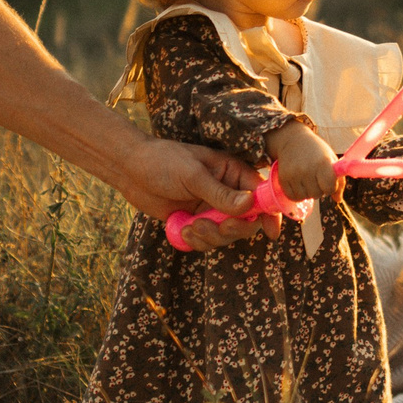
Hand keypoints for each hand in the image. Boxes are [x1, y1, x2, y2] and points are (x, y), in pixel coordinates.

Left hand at [130, 140, 277, 248]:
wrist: (131, 170)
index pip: (260, 194)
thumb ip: (220, 193)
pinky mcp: (197, 222)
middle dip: (233, 229)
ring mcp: (212, 209)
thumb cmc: (163, 161)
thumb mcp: (192, 175)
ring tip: (191, 226)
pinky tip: (183, 229)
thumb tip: (250, 205)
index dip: (269, 212)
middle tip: (218, 227)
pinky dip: (197, 241)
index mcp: (232, 173)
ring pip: (227, 235)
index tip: (271, 232)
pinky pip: (208, 241)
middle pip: (247, 220)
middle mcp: (227, 192)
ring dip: (211, 237)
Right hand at [269, 122, 341, 201]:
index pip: (330, 188)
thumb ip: (339, 180)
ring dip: (307, 192)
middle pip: (317, 194)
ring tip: (307, 181)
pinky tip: (299, 185)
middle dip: (319, 189)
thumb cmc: (317, 152)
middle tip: (316, 179)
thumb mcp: (331, 160)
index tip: (328, 180)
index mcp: (323, 163)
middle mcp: (307, 169)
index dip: (331, 186)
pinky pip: (292, 197)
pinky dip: (297, 194)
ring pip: (304, 197)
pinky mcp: (283, 178)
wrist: (294, 141)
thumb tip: (337, 199)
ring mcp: (294, 174)